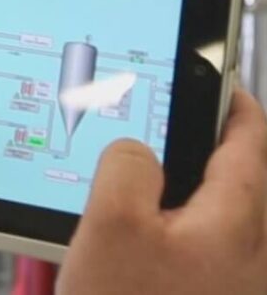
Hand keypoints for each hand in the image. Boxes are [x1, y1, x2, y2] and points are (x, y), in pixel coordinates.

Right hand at [58, 88, 266, 294]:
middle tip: (174, 128)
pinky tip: (150, 241)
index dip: (234, 105)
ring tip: (154, 183)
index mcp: (233, 224)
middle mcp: (251, 256)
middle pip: (244, 180)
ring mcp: (240, 284)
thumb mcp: (110, 225)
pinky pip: (213, 249)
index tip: (221, 86)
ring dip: (197, 191)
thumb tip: (136, 150)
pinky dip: (189, 228)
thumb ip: (126, 166)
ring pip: (227, 216)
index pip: (250, 143)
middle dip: (212, 149)